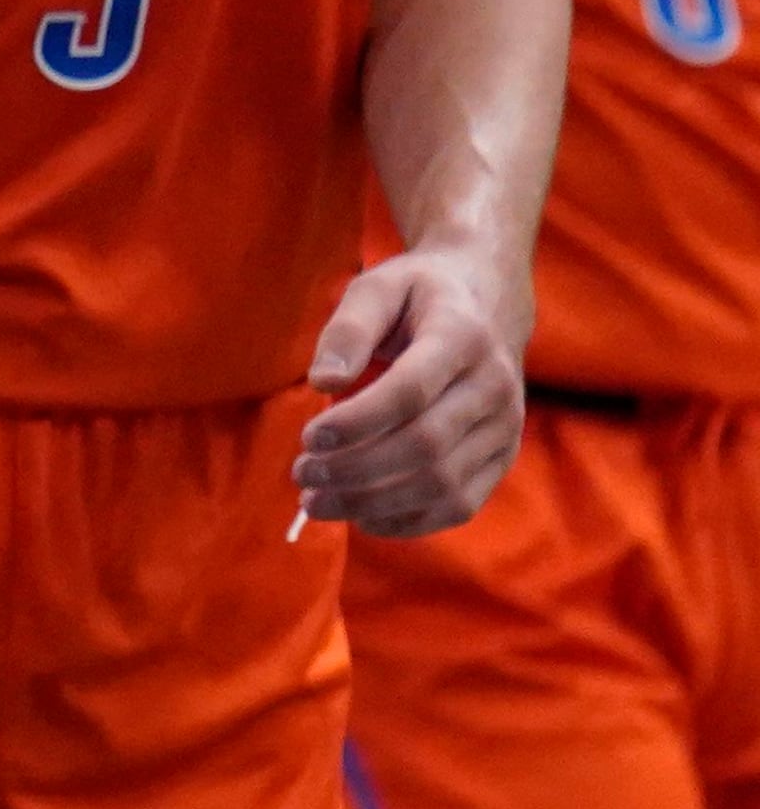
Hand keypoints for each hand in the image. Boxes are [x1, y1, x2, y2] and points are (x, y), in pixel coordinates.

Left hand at [299, 246, 527, 537]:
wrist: (489, 301)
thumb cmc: (418, 294)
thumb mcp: (377, 287)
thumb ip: (348, 330)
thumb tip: (323, 382)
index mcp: (462, 336)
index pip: (411, 392)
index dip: (357, 422)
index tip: (308, 437)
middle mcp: (494, 386)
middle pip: (425, 445)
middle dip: (356, 469)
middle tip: (302, 474)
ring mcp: (506, 427)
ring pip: (443, 483)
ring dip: (374, 502)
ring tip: (316, 501)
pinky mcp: (504, 457)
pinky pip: (460, 504)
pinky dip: (409, 521)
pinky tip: (360, 517)